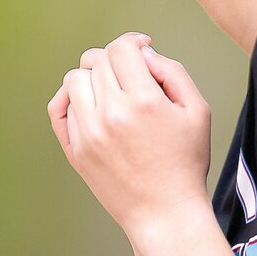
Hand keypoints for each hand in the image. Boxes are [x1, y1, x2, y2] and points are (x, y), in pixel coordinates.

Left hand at [48, 32, 211, 236]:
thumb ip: (172, 72)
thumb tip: (143, 53)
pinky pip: (60, 108)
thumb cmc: (185, 163)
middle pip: (97, 60)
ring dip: (92, 76)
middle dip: (115, 60)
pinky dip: (70, 98)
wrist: (165, 212)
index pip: (121, 49)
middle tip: (131, 75)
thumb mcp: (197, 111)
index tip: (141, 50)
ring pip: (75, 79)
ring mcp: (89, 133)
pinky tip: (87, 102)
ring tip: (111, 90)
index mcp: (144, 101)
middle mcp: (111, 114)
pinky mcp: (76, 150)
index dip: (132, 43)